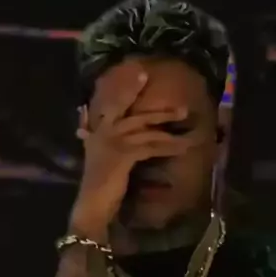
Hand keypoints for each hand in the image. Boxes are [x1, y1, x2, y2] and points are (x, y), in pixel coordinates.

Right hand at [70, 64, 191, 236]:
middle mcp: (105, 132)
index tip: (141, 72)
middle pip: (137, 116)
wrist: (92, 203)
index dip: (127, 88)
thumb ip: (93, 140)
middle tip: (182, 108)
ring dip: (170, 131)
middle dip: (160, 112)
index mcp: (98, 131)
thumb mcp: (96, 156)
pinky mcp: (124, 154)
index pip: (113, 104)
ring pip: (148, 131)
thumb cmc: (97, 183)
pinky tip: (182, 147)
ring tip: (189, 131)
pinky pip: (151, 147)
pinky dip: (168, 147)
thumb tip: (86, 131)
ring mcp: (115, 142)